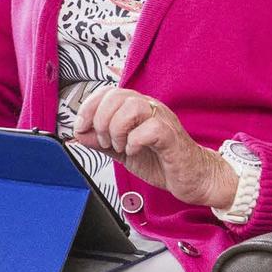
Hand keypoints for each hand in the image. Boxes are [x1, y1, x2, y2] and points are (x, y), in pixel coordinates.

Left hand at [72, 87, 238, 207]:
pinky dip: (135, 141)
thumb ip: (101, 142)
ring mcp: (162, 120)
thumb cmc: (162, 162)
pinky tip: (134, 151)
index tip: (81, 127)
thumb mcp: (122, 151)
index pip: (107, 92)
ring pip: (133, 106)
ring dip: (117, 128)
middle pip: (117, 95)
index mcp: (136, 109)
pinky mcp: (171, 137)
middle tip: (105, 141)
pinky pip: (151, 128)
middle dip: (101, 120)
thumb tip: (79, 135)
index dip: (88, 108)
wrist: (191, 178)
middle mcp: (149, 109)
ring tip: (120, 146)